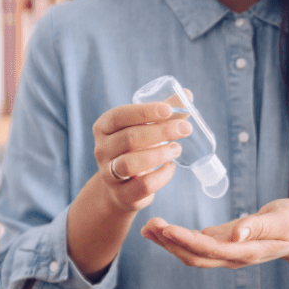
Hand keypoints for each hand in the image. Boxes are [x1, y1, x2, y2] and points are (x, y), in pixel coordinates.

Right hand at [92, 94, 192, 212]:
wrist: (121, 187)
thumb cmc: (136, 149)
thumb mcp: (144, 128)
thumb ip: (164, 113)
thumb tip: (187, 94)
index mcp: (104, 127)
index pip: (119, 116)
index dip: (144, 112)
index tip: (168, 109)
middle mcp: (101, 150)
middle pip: (129, 138)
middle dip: (160, 132)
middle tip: (185, 129)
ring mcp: (108, 174)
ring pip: (131, 163)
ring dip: (159, 154)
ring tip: (177, 149)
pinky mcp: (122, 195)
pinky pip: (143, 186)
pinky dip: (162, 176)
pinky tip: (171, 168)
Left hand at [140, 199, 288, 267]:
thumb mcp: (283, 220)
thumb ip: (260, 226)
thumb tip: (236, 233)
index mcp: (246, 251)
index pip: (210, 250)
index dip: (186, 241)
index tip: (166, 228)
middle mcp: (232, 256)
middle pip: (194, 256)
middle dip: (170, 243)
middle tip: (149, 225)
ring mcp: (225, 251)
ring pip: (192, 252)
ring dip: (168, 242)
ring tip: (148, 227)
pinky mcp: (222, 243)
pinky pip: (195, 244)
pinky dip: (176, 237)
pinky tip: (161, 228)